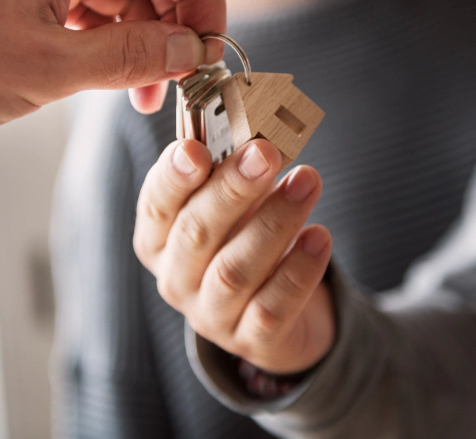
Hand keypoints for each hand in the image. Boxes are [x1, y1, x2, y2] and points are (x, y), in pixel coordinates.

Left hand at [0, 0, 225, 132]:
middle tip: (183, 79)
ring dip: (141, 43)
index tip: (210, 47)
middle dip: (173, 26)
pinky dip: (108, 44)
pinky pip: (87, 10)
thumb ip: (132, 57)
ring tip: (147, 94)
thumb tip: (189, 52)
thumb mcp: (52, 66)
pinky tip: (114, 81)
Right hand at [134, 139, 334, 373]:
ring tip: (307, 181)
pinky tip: (319, 236)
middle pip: (196, 234)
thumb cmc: (242, 242)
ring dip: (274, 221)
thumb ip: (232, 174)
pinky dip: (298, 270)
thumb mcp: (229, 207)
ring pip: (236, 270)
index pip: (156, 205)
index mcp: (159, 239)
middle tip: (265, 152)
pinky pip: (273, 307)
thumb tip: (259, 135)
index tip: (196, 148)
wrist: (273, 313)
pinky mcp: (251, 340)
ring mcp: (211, 314)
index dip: (173, 177)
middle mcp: (176, 278)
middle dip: (232, 189)